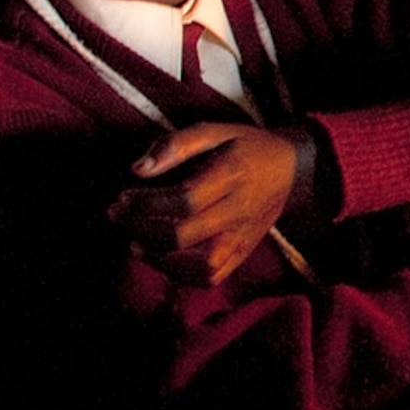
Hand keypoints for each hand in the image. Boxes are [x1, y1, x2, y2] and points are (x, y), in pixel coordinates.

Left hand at [113, 124, 301, 285]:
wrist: (290, 169)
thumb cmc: (246, 146)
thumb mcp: (214, 131)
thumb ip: (175, 145)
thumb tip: (137, 170)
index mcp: (233, 176)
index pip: (184, 200)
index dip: (146, 203)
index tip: (123, 197)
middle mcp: (240, 211)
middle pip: (184, 236)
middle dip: (141, 229)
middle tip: (119, 216)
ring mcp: (242, 237)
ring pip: (200, 267)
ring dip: (160, 260)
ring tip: (136, 244)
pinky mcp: (242, 252)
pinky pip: (212, 278)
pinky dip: (181, 276)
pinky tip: (160, 257)